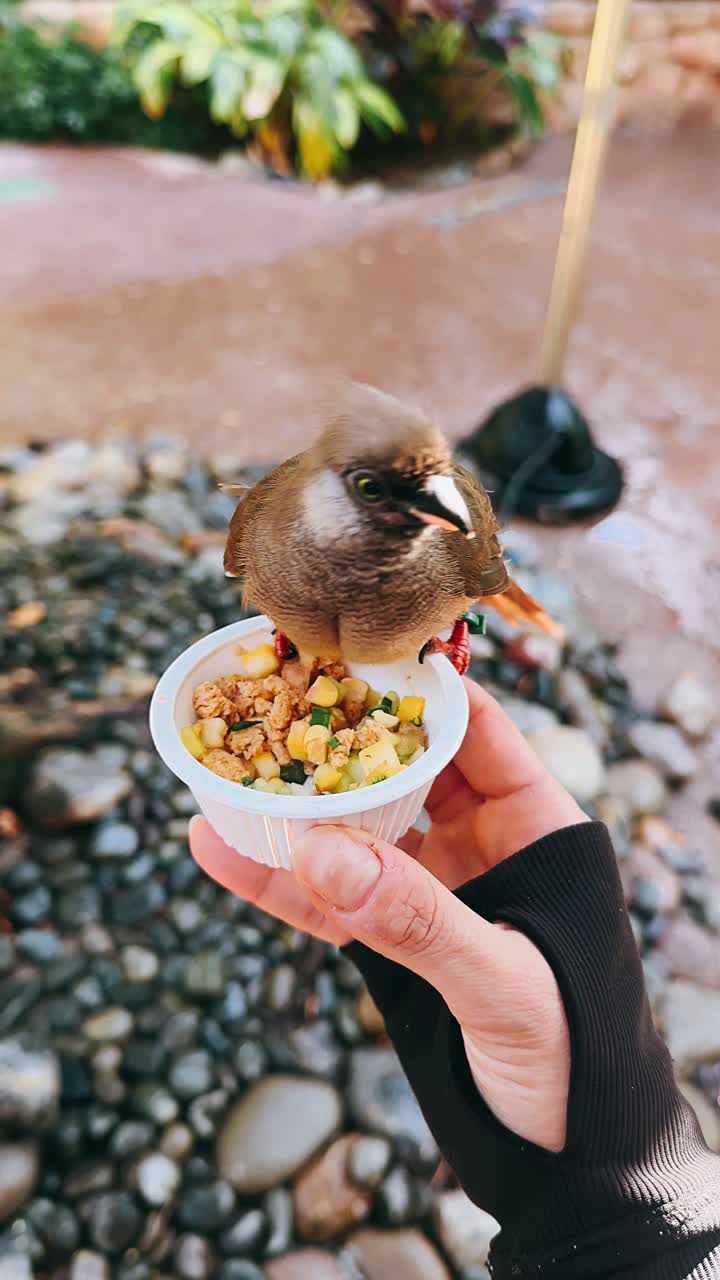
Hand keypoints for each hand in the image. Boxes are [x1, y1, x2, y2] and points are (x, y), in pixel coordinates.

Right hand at [189, 679, 586, 1151]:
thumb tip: (323, 855)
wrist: (567, 1162)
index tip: (346, 659)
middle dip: (336, 740)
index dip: (414, 691)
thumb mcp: (504, 985)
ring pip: (354, 833)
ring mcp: (432, 892)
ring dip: (291, 810)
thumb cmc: (576, 1059)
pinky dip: (277, 883)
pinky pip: (329, 903)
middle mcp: (481, 846)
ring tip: (220, 772)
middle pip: (400, 769)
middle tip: (265, 704)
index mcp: (536, 826)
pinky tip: (220, 850)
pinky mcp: (392, 943)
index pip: (475, 731)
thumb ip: (419, 922)